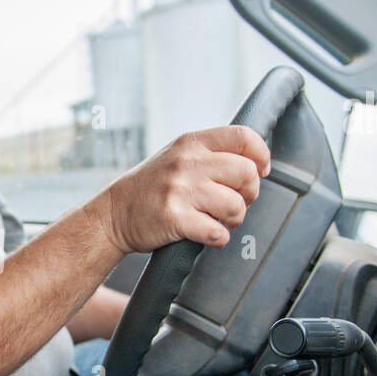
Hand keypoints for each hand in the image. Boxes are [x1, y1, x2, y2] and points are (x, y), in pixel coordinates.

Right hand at [92, 124, 269, 254]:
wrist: (115, 212)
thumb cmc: (152, 187)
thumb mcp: (177, 156)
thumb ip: (211, 154)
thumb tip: (255, 164)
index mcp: (191, 143)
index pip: (242, 137)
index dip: (260, 155)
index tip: (260, 171)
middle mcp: (187, 162)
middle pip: (246, 173)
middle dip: (250, 194)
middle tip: (237, 202)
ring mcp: (180, 190)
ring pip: (236, 206)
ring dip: (234, 220)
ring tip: (219, 220)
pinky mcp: (175, 218)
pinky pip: (217, 232)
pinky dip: (218, 238)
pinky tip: (207, 234)